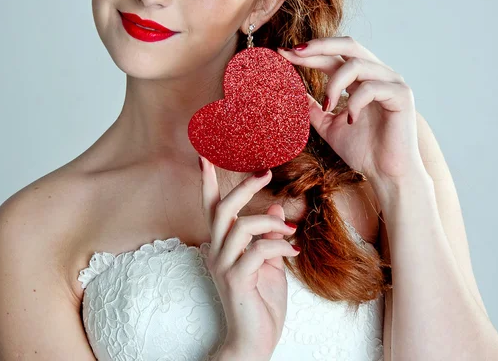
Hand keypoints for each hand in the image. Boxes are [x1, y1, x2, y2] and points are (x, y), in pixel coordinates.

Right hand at [199, 155, 299, 359]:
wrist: (256, 341)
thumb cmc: (261, 301)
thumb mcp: (270, 262)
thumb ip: (269, 236)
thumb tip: (275, 208)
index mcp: (223, 245)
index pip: (211, 207)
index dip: (207, 182)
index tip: (204, 155)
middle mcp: (217, 252)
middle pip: (223, 210)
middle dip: (244, 187)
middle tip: (265, 172)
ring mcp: (224, 267)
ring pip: (240, 228)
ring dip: (268, 223)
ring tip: (289, 230)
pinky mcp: (236, 281)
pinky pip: (257, 252)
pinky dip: (278, 247)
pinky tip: (293, 253)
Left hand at [278, 37, 425, 186]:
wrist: (386, 175)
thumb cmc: (362, 150)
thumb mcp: (328, 124)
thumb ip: (313, 107)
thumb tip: (292, 91)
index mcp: (361, 78)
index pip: (333, 56)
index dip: (308, 52)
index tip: (282, 53)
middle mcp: (377, 74)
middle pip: (348, 44)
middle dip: (319, 46)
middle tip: (294, 52)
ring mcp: (392, 82)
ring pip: (356, 64)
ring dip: (334, 83)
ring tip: (327, 106)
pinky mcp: (402, 95)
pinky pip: (372, 87)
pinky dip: (355, 102)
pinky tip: (350, 120)